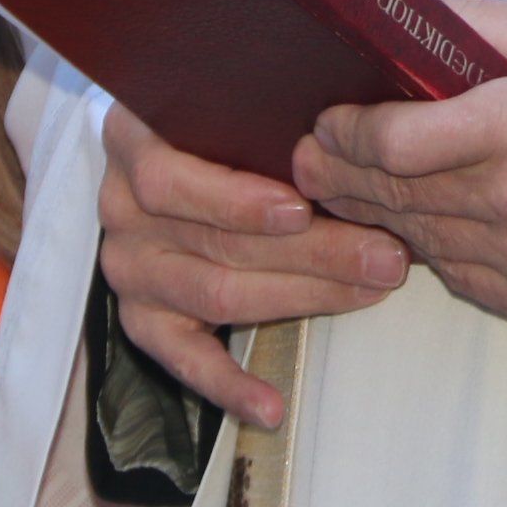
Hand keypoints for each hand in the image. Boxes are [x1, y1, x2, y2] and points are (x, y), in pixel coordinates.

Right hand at [100, 101, 411, 428]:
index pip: (169, 178)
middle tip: (386, 254)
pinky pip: (184, 360)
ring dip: (303, 298)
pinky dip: (230, 386)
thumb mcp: (232, 98)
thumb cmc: (223, 119)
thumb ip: (269, 111)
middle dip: (314, 251)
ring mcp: (129, 266)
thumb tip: (356, 129)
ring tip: (369, 293)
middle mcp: (120, 206)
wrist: (169, 149)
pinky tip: (272, 407)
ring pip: (216, 293)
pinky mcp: (143, 319)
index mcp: (131, 139)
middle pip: (216, 242)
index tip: (301, 208)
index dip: (234, 199)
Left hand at [300, 0, 506, 332]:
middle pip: (395, 193)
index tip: (326, 119)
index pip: (398, 142)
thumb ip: (474, 22)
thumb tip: (397, 21)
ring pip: (416, 237)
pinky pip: (456, 272)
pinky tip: (417, 217)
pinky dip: (431, 244)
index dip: (346, 132)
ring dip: (374, 212)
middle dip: (340, 172)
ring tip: (346, 184)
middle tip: (309, 157)